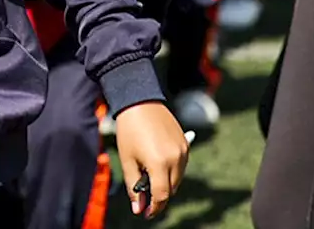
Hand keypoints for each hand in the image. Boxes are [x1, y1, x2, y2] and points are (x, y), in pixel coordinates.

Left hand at [115, 102, 189, 218]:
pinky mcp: (185, 144)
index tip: (146, 212)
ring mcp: (183, 151)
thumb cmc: (129, 130)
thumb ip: (133, 186)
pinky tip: (157, 162)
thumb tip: (139, 208)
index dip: (154, 207)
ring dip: (165, 182)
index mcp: (160, 163)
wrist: (139, 100)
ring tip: (148, 172)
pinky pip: (181, 165)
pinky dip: (171, 169)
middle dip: (158, 194)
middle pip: (171, 189)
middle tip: (143, 192)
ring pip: (178, 178)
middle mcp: (176, 159)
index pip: (162, 196)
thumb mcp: (127, 159)